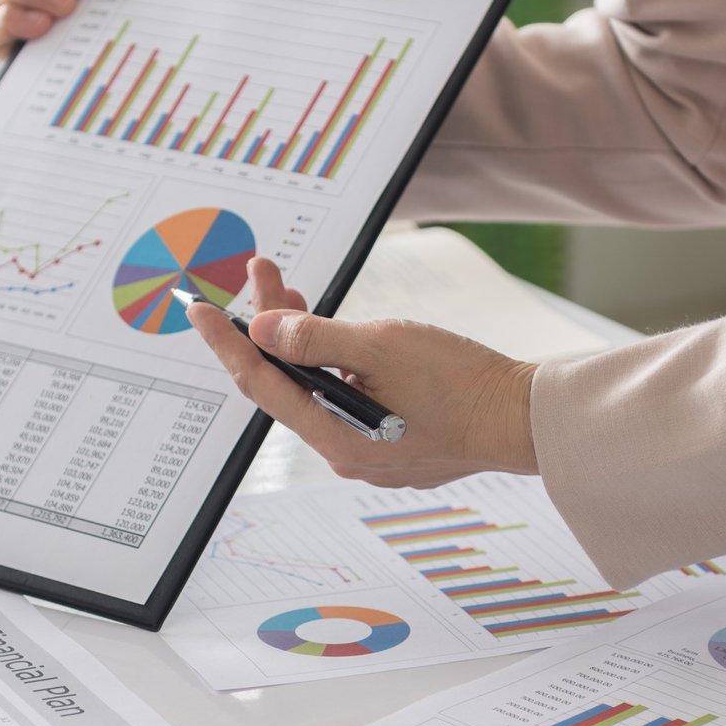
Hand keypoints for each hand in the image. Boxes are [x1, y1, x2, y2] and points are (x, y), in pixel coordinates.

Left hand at [187, 258, 538, 486]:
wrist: (526, 418)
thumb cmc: (462, 383)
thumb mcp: (380, 345)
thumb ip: (314, 337)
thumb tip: (262, 328)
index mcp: (333, 436)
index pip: (259, 383)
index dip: (225, 341)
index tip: (199, 309)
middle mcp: (343, 452)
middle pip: (286, 383)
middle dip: (268, 325)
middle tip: (262, 272)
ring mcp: (369, 451)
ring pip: (314, 389)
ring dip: (300, 339)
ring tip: (292, 290)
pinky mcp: (392, 442)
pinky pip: (343, 398)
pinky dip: (329, 361)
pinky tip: (332, 333)